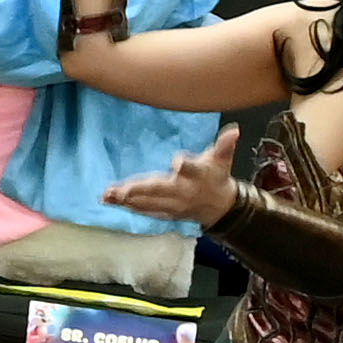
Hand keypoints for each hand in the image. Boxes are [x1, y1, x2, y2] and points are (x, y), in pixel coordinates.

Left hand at [102, 126, 242, 223]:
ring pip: (148, 202)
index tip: (177, 161)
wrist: (220, 206)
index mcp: (197, 175)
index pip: (191, 168)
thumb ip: (225, 144)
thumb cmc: (216, 176)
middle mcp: (183, 192)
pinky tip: (112, 202)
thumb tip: (235, 130)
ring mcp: (173, 205)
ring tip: (108, 196)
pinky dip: (128, 206)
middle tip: (119, 190)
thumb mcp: (222, 159)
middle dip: (139, 190)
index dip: (185, 164)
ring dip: (127, 200)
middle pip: (160, 189)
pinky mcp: (165, 212)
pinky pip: (145, 210)